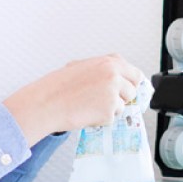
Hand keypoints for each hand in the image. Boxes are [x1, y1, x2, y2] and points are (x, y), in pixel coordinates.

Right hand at [3, 54, 144, 144]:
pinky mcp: (108, 112)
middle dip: (122, 97)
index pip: (135, 74)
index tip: (127, 89)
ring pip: (122, 106)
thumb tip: (119, 76)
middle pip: (132, 91)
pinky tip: (86, 112)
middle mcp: (114, 77)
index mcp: (109, 63)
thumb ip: (103, 69)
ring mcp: (113, 95)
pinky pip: (111, 118)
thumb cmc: (59, 86)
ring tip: (89, 105)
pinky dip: (101, 119)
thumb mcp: (82, 66)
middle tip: (105, 100)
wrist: (47, 103)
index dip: (131, 83)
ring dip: (110, 109)